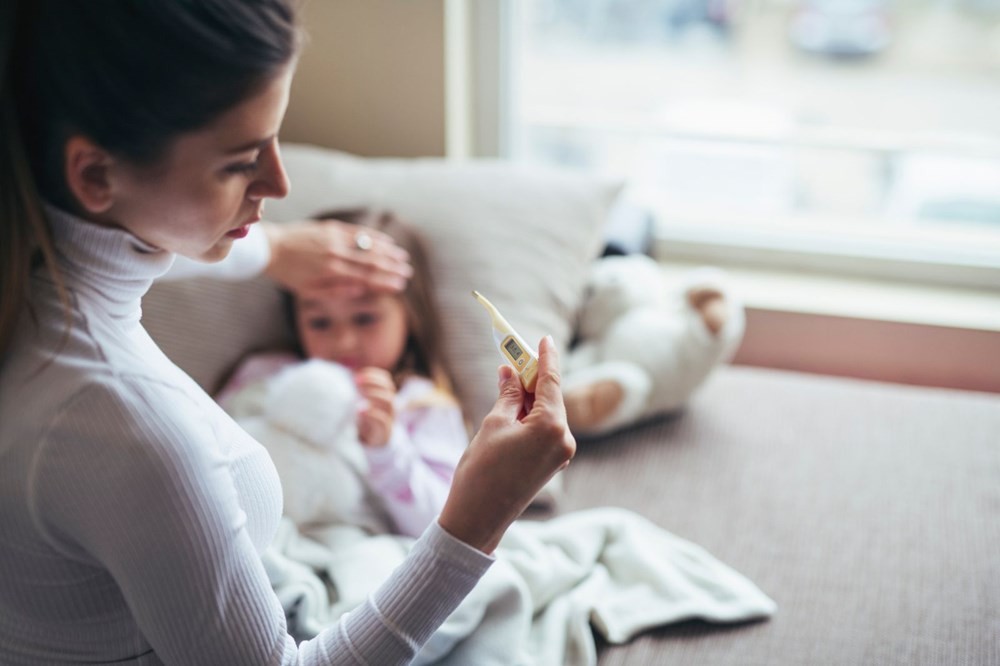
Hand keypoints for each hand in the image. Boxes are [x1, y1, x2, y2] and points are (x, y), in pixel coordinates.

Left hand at [261, 220, 413, 298]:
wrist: (270, 247)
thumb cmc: (288, 273)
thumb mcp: (308, 291)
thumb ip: (335, 292)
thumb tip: (360, 290)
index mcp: (331, 272)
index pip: (365, 277)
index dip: (385, 282)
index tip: (400, 286)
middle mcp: (336, 254)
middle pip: (371, 261)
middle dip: (392, 268)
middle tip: (407, 273)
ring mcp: (334, 238)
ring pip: (367, 245)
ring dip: (388, 252)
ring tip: (403, 258)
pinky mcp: (331, 228)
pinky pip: (357, 232)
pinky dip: (374, 236)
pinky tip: (386, 241)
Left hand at [355, 367, 396, 447]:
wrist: (369, 446)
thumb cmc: (361, 422)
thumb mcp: (358, 405)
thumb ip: (354, 393)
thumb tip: (341, 376)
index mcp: (384, 397)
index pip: (386, 380)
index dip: (374, 375)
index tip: (357, 375)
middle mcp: (389, 406)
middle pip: (389, 389)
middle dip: (373, 383)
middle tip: (357, 382)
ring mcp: (389, 419)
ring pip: (390, 403)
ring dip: (374, 396)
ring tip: (360, 395)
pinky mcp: (385, 432)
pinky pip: (384, 421)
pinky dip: (373, 414)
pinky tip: (360, 411)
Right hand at [438, 336, 575, 553]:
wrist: (478, 518)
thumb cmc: (482, 470)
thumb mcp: (493, 424)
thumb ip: (508, 395)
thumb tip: (511, 372)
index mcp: (552, 426)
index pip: (551, 382)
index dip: (546, 358)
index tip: (545, 339)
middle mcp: (564, 439)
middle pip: (551, 398)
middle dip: (534, 378)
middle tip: (517, 358)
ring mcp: (560, 454)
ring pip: (548, 414)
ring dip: (530, 398)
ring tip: (509, 381)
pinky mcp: (552, 464)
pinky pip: (545, 431)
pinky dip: (531, 416)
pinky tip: (514, 407)